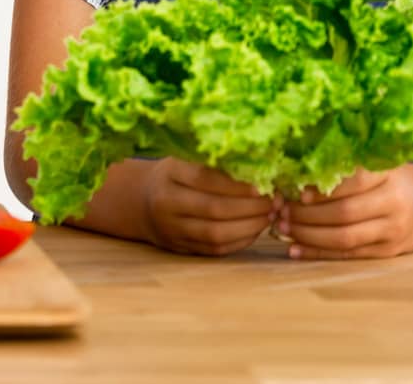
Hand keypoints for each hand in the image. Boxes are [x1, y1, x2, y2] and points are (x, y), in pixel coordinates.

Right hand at [141, 159, 280, 256]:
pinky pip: (215, 250)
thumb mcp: (181, 162)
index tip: (261, 185)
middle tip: (273, 203)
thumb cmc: (169, 177)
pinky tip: (254, 230)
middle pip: (213, 209)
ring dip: (249, 227)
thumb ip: (210, 165)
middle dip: (249, 207)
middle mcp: (166, 205)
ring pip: (216, 234)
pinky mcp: (181, 249)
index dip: (236, 185)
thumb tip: (256, 169)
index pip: (205, 179)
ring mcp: (172, 230)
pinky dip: (239, 241)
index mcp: (168, 176)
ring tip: (269, 217)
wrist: (139, 203)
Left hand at [279, 167, 412, 259]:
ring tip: (282, 227)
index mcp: (389, 175)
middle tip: (280, 209)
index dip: (325, 187)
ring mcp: (392, 231)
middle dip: (307, 214)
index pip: (355, 181)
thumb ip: (347, 163)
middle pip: (345, 213)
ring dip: (309, 235)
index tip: (297, 189)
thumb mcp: (381, 162)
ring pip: (345, 238)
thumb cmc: (396, 178)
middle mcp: (394, 204)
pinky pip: (349, 256)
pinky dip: (319, 254)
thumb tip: (295, 165)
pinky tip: (295, 250)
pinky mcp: (387, 252)